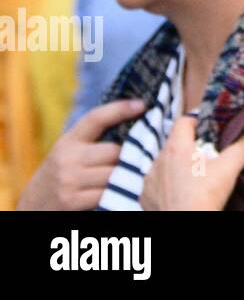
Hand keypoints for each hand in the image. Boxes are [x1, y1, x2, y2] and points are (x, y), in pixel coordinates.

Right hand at [17, 98, 144, 209]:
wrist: (33, 206)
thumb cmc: (62, 175)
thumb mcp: (70, 152)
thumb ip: (94, 141)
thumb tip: (135, 127)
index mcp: (68, 141)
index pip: (95, 118)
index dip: (119, 109)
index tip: (142, 105)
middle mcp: (67, 158)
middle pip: (114, 150)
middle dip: (129, 155)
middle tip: (139, 158)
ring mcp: (69, 180)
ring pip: (115, 172)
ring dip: (126, 175)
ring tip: (130, 175)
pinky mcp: (72, 201)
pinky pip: (108, 193)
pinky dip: (118, 192)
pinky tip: (118, 191)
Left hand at [140, 116, 243, 210]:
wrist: (187, 224)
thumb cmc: (205, 196)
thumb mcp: (229, 169)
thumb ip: (241, 147)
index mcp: (177, 148)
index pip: (183, 122)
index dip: (197, 123)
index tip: (208, 133)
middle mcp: (159, 160)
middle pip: (174, 143)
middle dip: (189, 147)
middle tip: (206, 158)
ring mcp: (149, 179)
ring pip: (163, 163)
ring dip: (176, 166)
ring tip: (193, 178)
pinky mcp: (145, 196)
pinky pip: (155, 182)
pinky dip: (166, 184)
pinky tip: (179, 192)